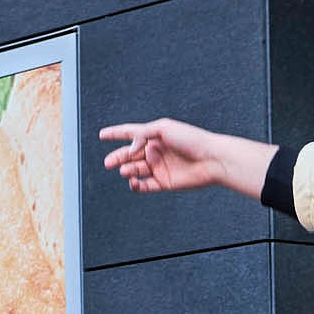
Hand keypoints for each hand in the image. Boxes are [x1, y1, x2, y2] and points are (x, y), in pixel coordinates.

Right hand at [99, 121, 275, 198]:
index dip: (116, 134)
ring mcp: (160, 167)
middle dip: (118, 157)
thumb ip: (143, 134)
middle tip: (108, 162)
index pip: (131, 133)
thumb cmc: (191, 139)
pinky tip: (133, 182)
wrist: (211, 159)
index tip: (102, 135)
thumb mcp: (164, 128)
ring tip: (124, 170)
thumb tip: (130, 146)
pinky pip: (145, 185)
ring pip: (135, 170)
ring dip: (127, 170)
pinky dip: (136, 185)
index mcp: (155, 135)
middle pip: (130, 154)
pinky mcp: (164, 182)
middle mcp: (156, 151)